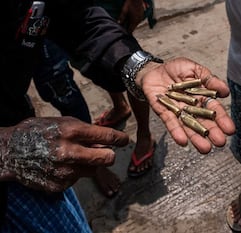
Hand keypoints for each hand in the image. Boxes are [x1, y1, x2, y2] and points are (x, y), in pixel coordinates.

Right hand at [0, 117, 128, 192]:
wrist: (9, 152)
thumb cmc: (38, 132)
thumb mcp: (62, 122)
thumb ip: (86, 131)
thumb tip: (108, 139)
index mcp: (71, 131)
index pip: (107, 137)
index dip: (120, 139)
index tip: (125, 140)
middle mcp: (69, 152)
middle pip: (107, 158)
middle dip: (109, 155)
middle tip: (105, 152)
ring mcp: (64, 171)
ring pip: (94, 170)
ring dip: (89, 164)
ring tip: (72, 157)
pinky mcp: (59, 185)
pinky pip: (78, 179)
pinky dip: (74, 173)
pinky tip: (60, 166)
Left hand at [118, 0, 144, 32]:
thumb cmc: (129, 4)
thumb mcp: (124, 10)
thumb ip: (122, 18)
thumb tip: (119, 23)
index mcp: (134, 21)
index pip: (131, 30)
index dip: (127, 32)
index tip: (124, 34)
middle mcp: (138, 21)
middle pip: (133, 28)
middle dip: (129, 28)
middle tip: (124, 29)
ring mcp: (141, 18)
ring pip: (135, 24)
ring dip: (131, 25)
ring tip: (127, 24)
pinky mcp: (142, 16)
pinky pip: (137, 21)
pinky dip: (134, 21)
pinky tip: (130, 19)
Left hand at [136, 57, 235, 153]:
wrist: (154, 69)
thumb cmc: (176, 69)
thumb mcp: (195, 69)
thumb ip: (209, 79)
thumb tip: (225, 92)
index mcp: (202, 97)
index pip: (214, 110)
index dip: (222, 120)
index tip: (230, 130)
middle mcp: (191, 108)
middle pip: (203, 122)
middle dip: (212, 132)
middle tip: (220, 143)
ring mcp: (178, 111)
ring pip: (188, 126)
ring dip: (196, 138)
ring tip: (205, 149)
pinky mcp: (163, 112)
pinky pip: (170, 123)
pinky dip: (176, 132)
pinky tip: (183, 141)